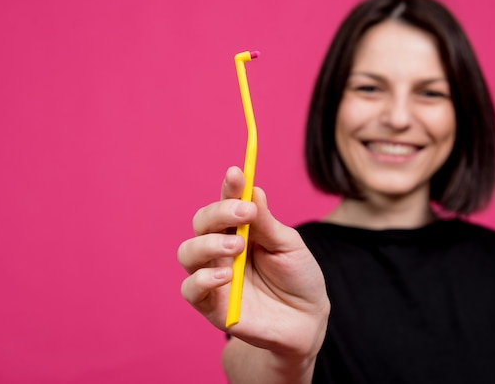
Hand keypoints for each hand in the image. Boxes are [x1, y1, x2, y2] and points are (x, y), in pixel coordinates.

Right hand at [177, 166, 329, 357]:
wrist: (306, 321)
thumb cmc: (298, 278)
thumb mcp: (289, 246)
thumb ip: (267, 223)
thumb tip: (253, 190)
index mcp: (241, 229)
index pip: (226, 203)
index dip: (229, 187)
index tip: (237, 174)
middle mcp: (222, 249)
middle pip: (201, 223)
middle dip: (218, 213)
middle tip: (244, 214)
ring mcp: (214, 276)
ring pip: (188, 252)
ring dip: (208, 244)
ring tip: (237, 247)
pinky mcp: (211, 305)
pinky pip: (190, 289)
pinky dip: (202, 279)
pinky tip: (226, 275)